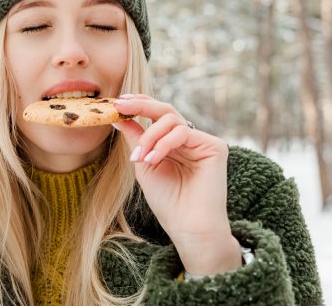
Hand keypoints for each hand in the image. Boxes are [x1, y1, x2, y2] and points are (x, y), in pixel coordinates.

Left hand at [112, 94, 240, 275]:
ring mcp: (203, 142)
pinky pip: (183, 132)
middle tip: (120, 105)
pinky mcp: (214, 146)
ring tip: (139, 157)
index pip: (157, 115)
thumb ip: (136, 138)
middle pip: (165, 110)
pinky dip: (163, 143)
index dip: (139, 105)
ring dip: (149, 136)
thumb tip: (118, 115)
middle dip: (140, 105)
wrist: (189, 228)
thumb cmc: (168, 202)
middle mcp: (190, 139)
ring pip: (171, 120)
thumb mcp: (144, 163)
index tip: (117, 103)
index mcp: (174, 143)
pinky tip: (153, 159)